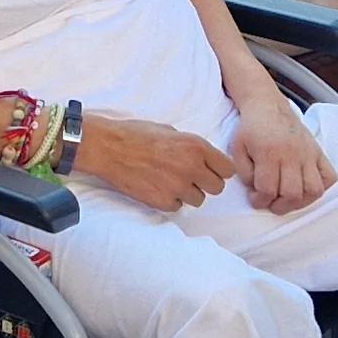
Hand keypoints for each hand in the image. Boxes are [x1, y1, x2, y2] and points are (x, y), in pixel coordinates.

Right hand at [77, 113, 237, 211]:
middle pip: (217, 188)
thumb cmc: (136, 134)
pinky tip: (158, 188)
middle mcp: (191, 168)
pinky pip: (177, 207)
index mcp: (196, 147)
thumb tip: (203, 159)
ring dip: (188, 193)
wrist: (109, 147)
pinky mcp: (162, 202)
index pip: (228, 169)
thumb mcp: (171, 131)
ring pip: (198, 200)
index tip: (211, 170)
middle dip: (206, 183)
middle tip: (191, 177)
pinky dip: (170, 200)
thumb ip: (192, 147)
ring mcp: (177, 187)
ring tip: (170, 181)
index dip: (219, 170)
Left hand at [225, 91, 332, 212]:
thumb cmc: (251, 127)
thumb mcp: (237, 148)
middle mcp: (291, 154)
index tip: (255, 198)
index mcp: (269, 153)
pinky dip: (321, 188)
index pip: (268, 190)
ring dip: (300, 202)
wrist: (266, 105)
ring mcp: (308, 154)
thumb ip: (245, 173)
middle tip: (271, 202)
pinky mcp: (317, 152)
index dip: (259, 201)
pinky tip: (306, 189)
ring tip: (288, 199)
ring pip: (313, 190)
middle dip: (279, 206)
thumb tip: (257, 191)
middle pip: (292, 194)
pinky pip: (330, 176)